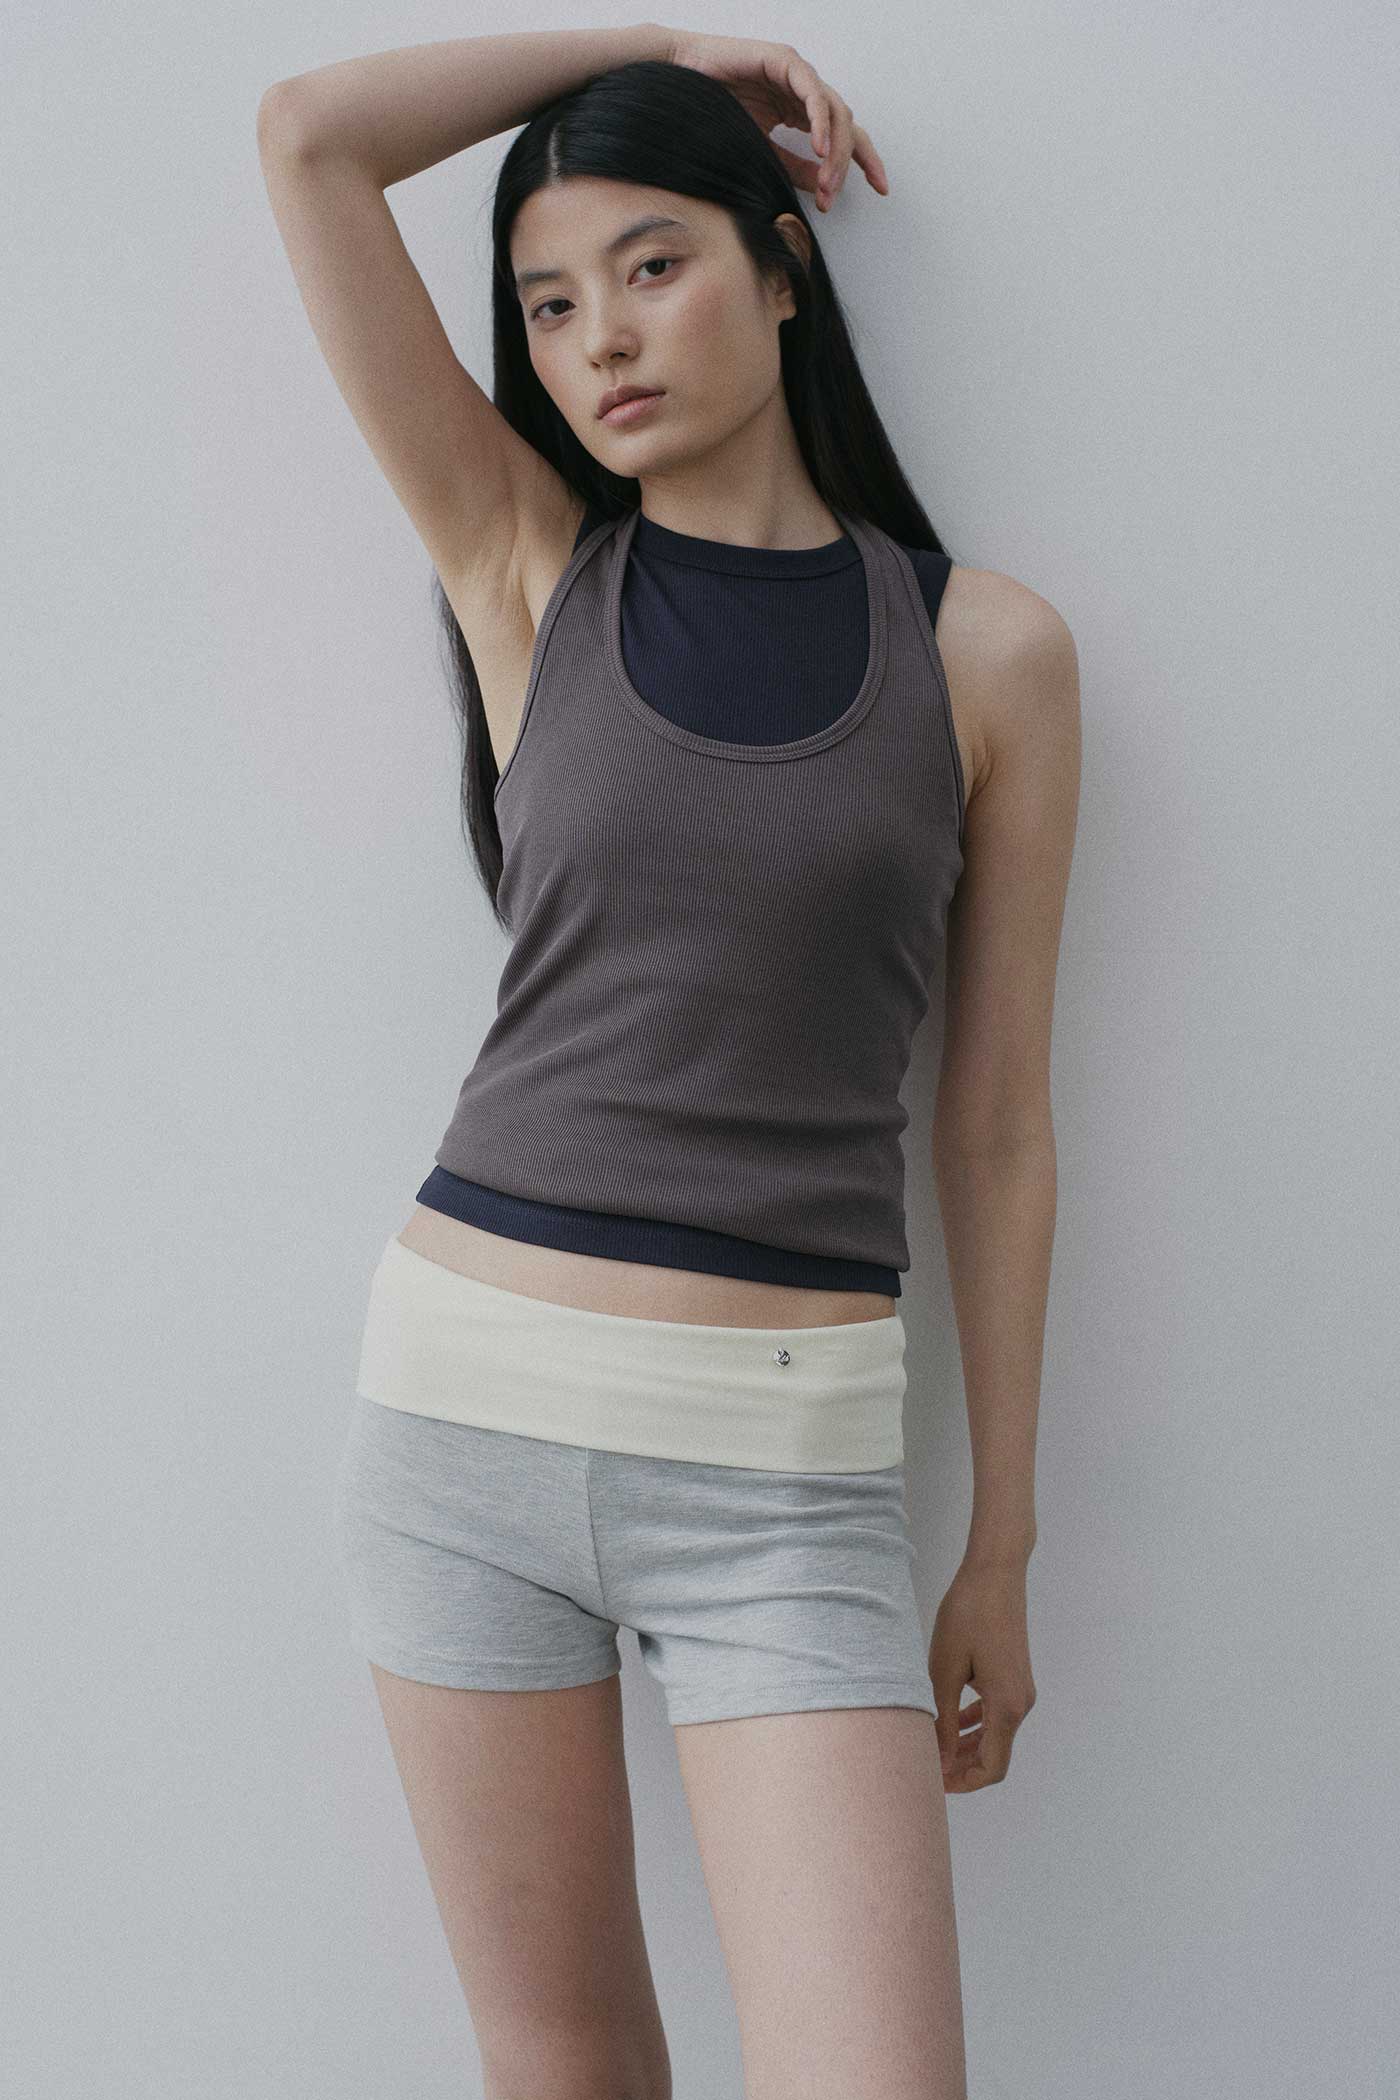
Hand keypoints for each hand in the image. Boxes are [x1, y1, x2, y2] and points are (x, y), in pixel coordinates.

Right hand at [659, 28, 889, 211]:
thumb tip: (824, 189)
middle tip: (833, 198)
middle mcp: (805, 91)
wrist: (680, 82)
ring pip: (834, 112)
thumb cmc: (714, 112)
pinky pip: (812, 92)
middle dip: (849, 165)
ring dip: (835, 151)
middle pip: (847, 126)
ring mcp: (797, 74)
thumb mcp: (762, 151)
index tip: (881, 189)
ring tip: (826, 182)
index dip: (865, 161)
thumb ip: (794, 167)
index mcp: (801, 111)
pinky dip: (819, 121)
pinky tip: (820, 148)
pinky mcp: (785, 61)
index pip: (845, 136)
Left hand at [928, 1557, 1036, 1791]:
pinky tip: (950, 1720)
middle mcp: (1021, 1703)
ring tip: (933, 1747)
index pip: (992, 1768)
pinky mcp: (1015, 1676)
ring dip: (966, 1747)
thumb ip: (943, 1719)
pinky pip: (996, 1713)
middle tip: (927, 1767)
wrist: (995, 1573)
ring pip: (995, 1735)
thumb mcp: (945, 1670)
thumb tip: (938, 1759)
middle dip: (962, 1768)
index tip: (933, 1781)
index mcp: (1007, 1707)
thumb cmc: (967, 1615)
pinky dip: (975, 1723)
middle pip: (995, 1755)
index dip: (963, 1782)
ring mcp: (1021, 1689)